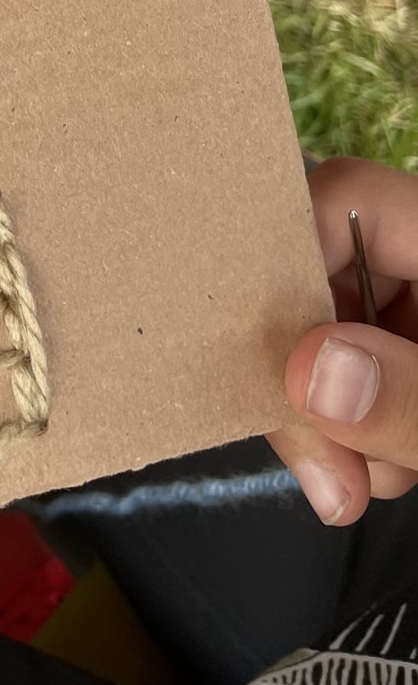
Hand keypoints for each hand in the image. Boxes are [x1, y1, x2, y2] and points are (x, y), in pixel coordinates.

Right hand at [270, 157, 417, 524]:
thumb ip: (413, 396)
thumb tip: (307, 369)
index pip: (340, 199)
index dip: (289, 266)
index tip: (280, 368)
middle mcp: (414, 252)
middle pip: (310, 275)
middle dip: (304, 381)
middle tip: (328, 481)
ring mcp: (405, 303)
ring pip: (315, 334)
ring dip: (325, 422)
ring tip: (366, 485)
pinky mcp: (396, 350)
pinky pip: (336, 369)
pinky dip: (342, 429)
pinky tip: (369, 471)